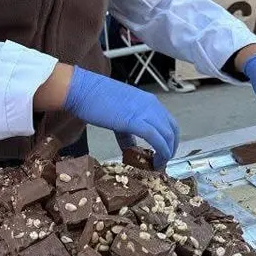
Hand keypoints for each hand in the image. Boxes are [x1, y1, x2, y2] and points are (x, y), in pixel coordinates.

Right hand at [64, 66, 178, 167]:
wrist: (83, 90)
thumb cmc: (96, 99)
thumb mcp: (119, 114)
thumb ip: (128, 131)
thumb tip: (131, 148)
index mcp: (149, 101)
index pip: (169, 122)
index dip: (170, 140)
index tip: (164, 152)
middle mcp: (152, 105)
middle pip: (172, 130)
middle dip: (171, 148)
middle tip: (163, 162)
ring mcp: (145, 112)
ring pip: (167, 135)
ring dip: (166, 153)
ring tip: (159, 165)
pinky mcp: (135, 121)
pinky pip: (155, 139)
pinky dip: (159, 152)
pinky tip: (155, 162)